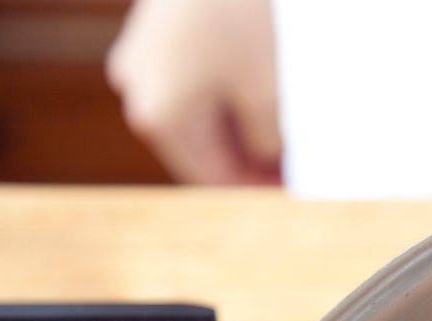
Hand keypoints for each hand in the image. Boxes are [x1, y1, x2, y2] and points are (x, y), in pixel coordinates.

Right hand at [106, 0, 281, 184]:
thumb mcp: (268, 96)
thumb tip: (272, 165)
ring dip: (239, 127)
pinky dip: (225, 95)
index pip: (210, 176)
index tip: (289, 193)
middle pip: (200, 145)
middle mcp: (138, 89)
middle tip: (293, 168)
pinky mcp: (157, 33)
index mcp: (159, 115)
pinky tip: (264, 100)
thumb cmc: (243, 17)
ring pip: (197, 113)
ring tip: (285, 135)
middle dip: (247, 158)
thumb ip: (267, 145)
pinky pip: (192, 80)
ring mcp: (142, 58)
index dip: (253, 189)